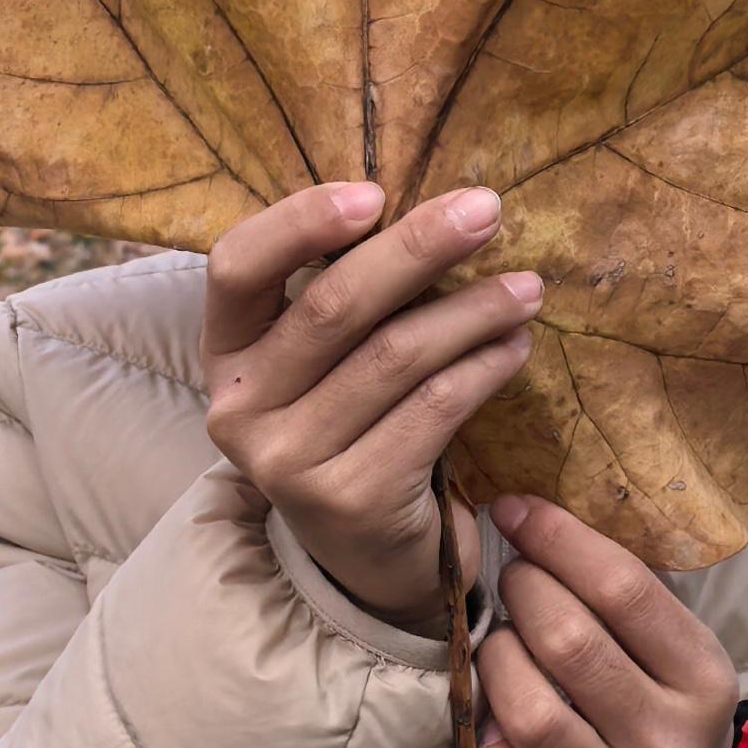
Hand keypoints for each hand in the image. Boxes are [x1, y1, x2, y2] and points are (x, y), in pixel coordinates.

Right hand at [203, 182, 542, 627]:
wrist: (364, 555)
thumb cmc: (351, 425)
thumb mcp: (320, 361)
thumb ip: (341, 291)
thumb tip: (430, 208)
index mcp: (222, 352)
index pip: (236, 266)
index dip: (299, 220)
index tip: (376, 192)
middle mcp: (237, 408)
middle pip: (331, 306)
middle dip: (418, 248)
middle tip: (487, 211)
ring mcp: (288, 462)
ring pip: (394, 357)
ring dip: (472, 311)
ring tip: (525, 288)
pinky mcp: (350, 501)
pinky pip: (432, 411)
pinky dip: (483, 370)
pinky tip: (515, 347)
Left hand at [472, 495, 738, 747]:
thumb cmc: (657, 705)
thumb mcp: (671, 648)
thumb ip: (621, 591)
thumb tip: (530, 509)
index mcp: (704, 681)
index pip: (624, 590)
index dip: (557, 539)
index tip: (514, 508)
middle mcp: (669, 746)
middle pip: (569, 644)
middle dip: (522, 593)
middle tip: (512, 580)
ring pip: (530, 715)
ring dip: (497, 662)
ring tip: (501, 646)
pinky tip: (492, 731)